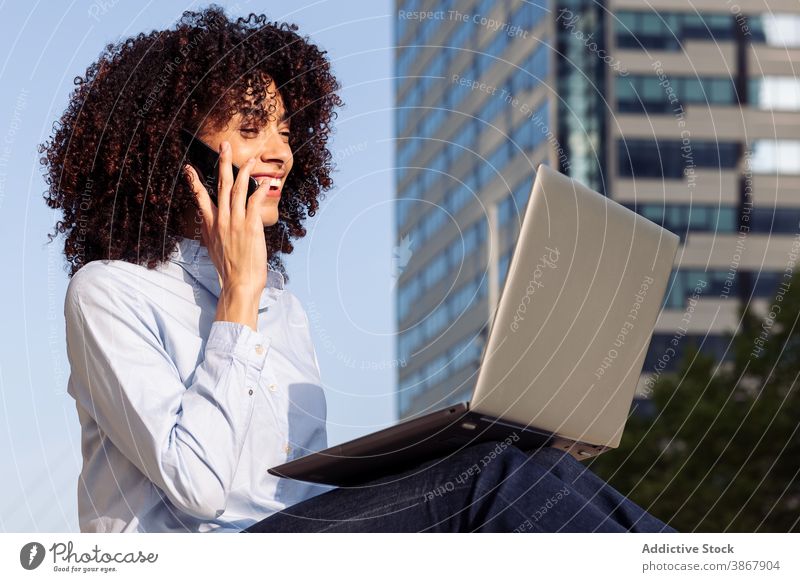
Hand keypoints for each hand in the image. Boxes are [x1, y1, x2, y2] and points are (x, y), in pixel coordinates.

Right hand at [184, 140, 271, 298]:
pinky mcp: (250, 227)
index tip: (189, 168)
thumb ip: (213, 233)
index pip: (200, 198)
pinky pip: (254, 202)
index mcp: (210, 226)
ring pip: (238, 189)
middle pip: (221, 186)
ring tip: (250, 159)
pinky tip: (265, 181)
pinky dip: (259, 190)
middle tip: (225, 146)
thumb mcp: (213, 249)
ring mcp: (235, 222)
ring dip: (244, 171)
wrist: (238, 283)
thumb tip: (213, 225)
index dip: (194, 182)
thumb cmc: (229, 270)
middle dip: (223, 163)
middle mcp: (221, 220)